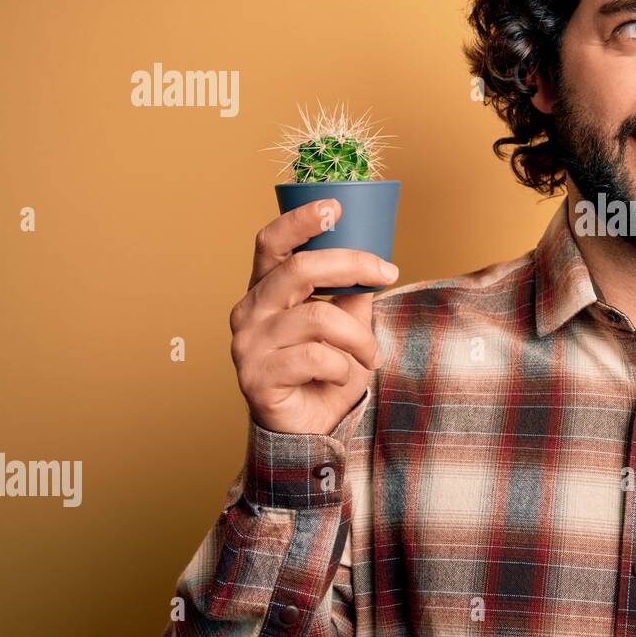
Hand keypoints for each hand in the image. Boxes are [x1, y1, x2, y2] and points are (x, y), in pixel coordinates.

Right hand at [228, 198, 398, 434]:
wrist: (307, 429)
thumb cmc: (324, 372)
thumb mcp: (346, 325)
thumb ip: (351, 293)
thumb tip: (374, 260)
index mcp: (265, 289)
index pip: (271, 243)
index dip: (300, 220)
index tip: (335, 206)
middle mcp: (249, 311)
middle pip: (300, 269)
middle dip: (352, 264)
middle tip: (387, 272)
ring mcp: (248, 344)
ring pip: (318, 318)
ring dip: (358, 336)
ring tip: (371, 355)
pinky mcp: (256, 377)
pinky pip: (316, 358)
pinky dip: (342, 367)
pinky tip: (341, 377)